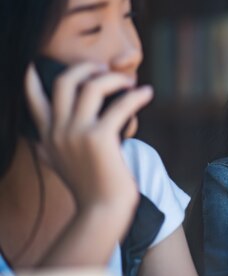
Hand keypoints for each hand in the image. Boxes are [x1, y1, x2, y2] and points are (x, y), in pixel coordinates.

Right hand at [24, 62, 152, 210]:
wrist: (101, 210)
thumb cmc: (89, 187)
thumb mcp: (57, 165)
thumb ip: (47, 149)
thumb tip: (36, 140)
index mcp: (48, 136)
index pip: (34, 101)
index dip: (31, 80)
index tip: (33, 65)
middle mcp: (58, 131)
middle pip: (65, 82)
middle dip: (85, 68)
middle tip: (104, 69)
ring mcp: (77, 134)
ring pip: (92, 86)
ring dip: (114, 78)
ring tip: (130, 82)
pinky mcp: (100, 138)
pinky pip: (121, 105)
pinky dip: (137, 96)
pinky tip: (147, 94)